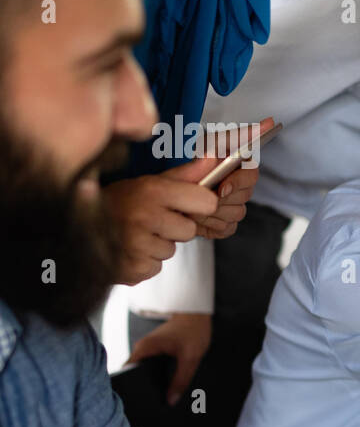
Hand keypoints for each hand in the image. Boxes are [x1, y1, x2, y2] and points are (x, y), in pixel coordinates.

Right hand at [103, 165, 219, 284]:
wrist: (78, 227)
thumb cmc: (121, 203)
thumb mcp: (150, 183)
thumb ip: (186, 175)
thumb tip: (213, 158)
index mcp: (152, 191)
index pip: (206, 202)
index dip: (199, 205)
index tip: (185, 205)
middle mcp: (144, 216)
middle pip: (189, 231)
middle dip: (175, 229)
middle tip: (151, 222)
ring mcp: (136, 244)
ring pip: (170, 251)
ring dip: (157, 246)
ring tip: (136, 235)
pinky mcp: (131, 268)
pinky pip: (154, 267)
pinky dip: (144, 262)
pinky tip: (128, 249)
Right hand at [126, 312, 211, 404]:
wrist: (197, 315)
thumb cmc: (193, 331)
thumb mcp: (190, 358)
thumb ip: (181, 380)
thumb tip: (171, 400)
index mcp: (144, 348)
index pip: (127, 371)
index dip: (130, 386)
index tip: (135, 401)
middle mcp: (141, 348)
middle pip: (134, 372)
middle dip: (140, 387)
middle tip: (147, 404)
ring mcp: (146, 348)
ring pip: (142, 370)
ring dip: (148, 381)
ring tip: (155, 398)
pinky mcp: (154, 350)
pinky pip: (149, 365)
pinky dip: (154, 375)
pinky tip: (162, 385)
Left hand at [193, 117, 271, 239]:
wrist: (172, 194)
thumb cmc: (188, 169)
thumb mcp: (194, 156)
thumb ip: (205, 154)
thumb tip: (212, 157)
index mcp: (240, 167)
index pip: (251, 175)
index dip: (238, 183)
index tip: (221, 189)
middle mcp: (241, 188)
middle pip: (243, 197)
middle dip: (218, 199)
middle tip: (198, 197)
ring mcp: (236, 207)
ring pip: (235, 214)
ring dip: (212, 211)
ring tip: (192, 207)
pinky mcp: (228, 224)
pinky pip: (226, 228)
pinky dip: (209, 225)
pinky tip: (196, 217)